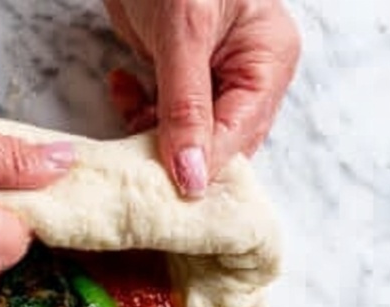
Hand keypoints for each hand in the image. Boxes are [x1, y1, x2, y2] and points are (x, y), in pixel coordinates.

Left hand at [103, 0, 300, 195]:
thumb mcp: (184, 33)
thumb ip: (187, 107)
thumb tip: (194, 177)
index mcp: (268, 60)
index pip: (242, 135)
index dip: (206, 165)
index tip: (168, 190)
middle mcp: (247, 72)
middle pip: (218, 143)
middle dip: (178, 155)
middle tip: (140, 165)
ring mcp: (214, 75)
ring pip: (187, 136)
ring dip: (153, 136)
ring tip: (129, 115)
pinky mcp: (179, 74)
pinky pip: (163, 114)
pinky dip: (138, 111)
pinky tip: (121, 86)